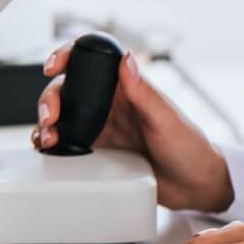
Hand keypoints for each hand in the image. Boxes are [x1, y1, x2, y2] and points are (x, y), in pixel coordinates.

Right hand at [35, 41, 233, 212]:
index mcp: (127, 88)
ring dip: (47, 124)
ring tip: (47, 137)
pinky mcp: (98, 152)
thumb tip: (127, 60)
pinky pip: (68, 144)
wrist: (195, 187)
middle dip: (50, 99)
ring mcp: (102, 128)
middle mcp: (110, 104)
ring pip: (63, 117)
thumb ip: (144, 92)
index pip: (91, 61)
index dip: (68, 56)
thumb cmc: (190, 149)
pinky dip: (53, 146)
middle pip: (68, 90)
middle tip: (50, 117)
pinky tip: (50, 151)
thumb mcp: (167, 119)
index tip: (54, 66)